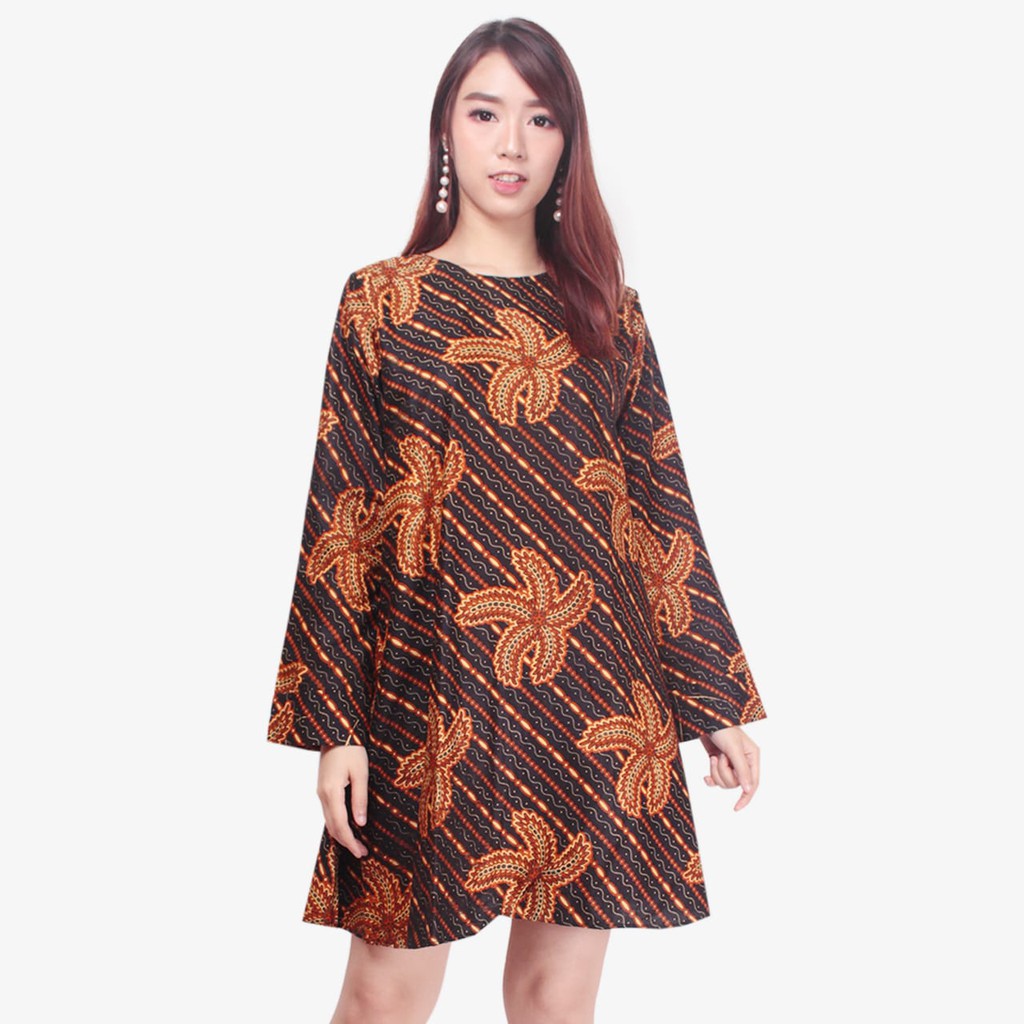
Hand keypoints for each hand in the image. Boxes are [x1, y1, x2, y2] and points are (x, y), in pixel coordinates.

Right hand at [317, 743, 369, 857]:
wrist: (336, 731)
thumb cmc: (351, 749)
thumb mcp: (361, 773)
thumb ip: (360, 798)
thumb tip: (360, 823)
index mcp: (332, 791)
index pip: (340, 825)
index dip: (351, 841)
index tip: (361, 852)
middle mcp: (322, 794)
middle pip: (332, 826)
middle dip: (346, 842)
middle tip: (362, 853)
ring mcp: (321, 791)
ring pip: (329, 820)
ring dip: (341, 834)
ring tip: (357, 844)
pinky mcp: (323, 788)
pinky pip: (329, 812)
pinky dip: (337, 823)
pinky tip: (348, 826)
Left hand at [699, 726, 760, 810]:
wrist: (705, 718)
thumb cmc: (722, 728)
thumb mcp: (733, 748)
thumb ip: (742, 769)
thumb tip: (748, 789)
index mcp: (752, 757)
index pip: (753, 783)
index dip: (746, 797)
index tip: (736, 807)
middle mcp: (743, 762)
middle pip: (736, 783)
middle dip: (724, 773)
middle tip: (719, 757)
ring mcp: (730, 763)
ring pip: (725, 781)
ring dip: (716, 772)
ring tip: (713, 756)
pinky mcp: (718, 762)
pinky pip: (716, 779)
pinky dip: (710, 778)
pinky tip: (705, 777)